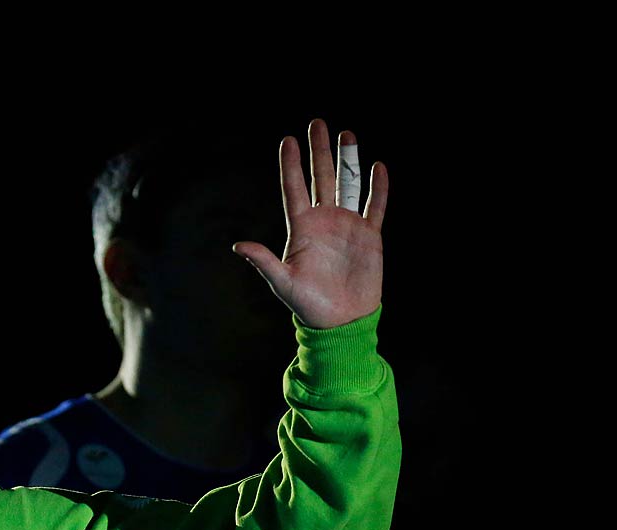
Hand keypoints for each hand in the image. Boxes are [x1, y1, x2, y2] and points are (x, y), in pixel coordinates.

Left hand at [235, 118, 387, 328]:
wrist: (340, 320)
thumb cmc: (307, 304)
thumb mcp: (282, 282)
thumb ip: (263, 261)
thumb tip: (237, 246)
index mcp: (302, 229)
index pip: (294, 189)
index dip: (291, 165)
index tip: (287, 141)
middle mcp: (323, 221)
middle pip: (321, 178)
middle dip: (319, 151)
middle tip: (317, 123)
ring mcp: (347, 226)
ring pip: (347, 185)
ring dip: (348, 160)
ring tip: (348, 133)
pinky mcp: (369, 236)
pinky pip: (374, 206)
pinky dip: (378, 188)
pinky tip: (378, 167)